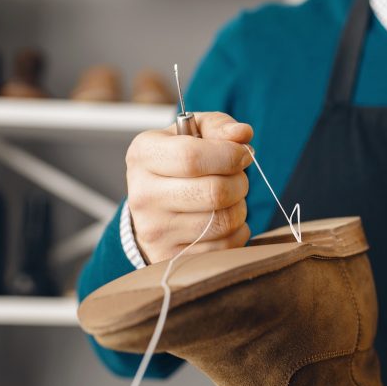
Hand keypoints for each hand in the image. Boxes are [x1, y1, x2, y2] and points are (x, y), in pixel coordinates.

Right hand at [126, 112, 253, 262]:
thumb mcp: (192, 134)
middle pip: (214, 192)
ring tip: (229, 199)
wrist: (152, 209)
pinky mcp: (171, 258)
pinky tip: (224, 220)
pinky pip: (225, 246)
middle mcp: (143, 195)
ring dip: (240, 207)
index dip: (229, 155)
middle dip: (240, 183)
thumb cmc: (178, 165)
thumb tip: (242, 134)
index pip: (192, 157)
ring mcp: (155, 232)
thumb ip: (219, 127)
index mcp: (143, 155)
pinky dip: (237, 231)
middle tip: (238, 178)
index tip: (243, 154)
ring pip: (223, 221)